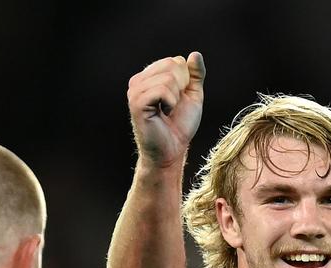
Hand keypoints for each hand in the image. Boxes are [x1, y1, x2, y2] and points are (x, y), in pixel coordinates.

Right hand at [127, 51, 204, 168]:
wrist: (172, 150)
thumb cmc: (180, 126)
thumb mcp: (192, 96)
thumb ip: (195, 75)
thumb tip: (195, 54)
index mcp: (149, 77)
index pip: (175, 61)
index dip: (185, 81)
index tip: (178, 100)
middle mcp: (138, 81)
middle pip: (172, 65)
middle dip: (182, 87)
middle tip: (173, 106)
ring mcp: (135, 90)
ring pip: (168, 78)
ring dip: (176, 98)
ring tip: (167, 111)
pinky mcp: (136, 102)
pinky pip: (162, 90)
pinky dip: (170, 102)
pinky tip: (164, 113)